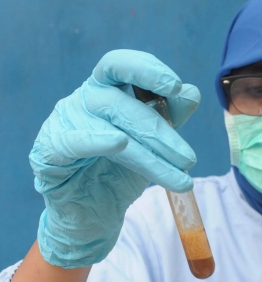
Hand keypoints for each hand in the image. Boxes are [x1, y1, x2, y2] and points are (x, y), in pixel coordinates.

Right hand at [30, 49, 199, 267]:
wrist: (94, 215)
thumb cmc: (122, 172)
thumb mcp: (154, 144)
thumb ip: (170, 116)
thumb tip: (192, 92)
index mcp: (106, 90)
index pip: (121, 65)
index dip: (147, 70)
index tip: (176, 87)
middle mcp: (83, 100)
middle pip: (121, 102)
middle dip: (160, 131)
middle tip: (189, 159)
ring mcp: (63, 123)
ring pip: (109, 128)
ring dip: (148, 154)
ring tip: (179, 177)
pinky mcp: (49, 152)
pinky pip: (72, 142)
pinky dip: (97, 140)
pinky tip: (121, 143)